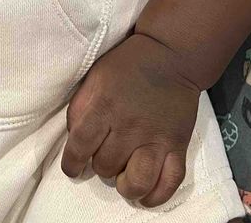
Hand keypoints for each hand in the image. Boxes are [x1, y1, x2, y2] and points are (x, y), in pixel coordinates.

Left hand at [60, 32, 200, 207]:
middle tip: (106, 153)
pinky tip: (146, 191)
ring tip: (124, 175)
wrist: (170, 54)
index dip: (72, 164)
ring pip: (136, 182)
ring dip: (126, 185)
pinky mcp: (178, 145)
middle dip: (101, 164)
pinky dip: (155, 195)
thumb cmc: (127, 65)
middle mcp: (129, 125)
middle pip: (106, 167)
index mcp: (104, 105)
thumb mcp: (95, 77)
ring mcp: (156, 138)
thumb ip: (80, 108)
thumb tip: (74, 141)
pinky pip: (168, 183)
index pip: (79, 147)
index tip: (73, 168)